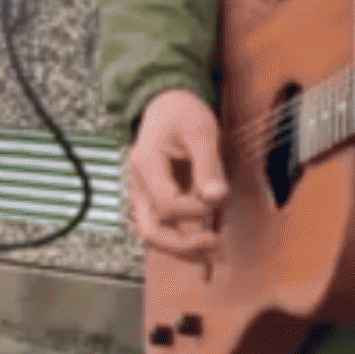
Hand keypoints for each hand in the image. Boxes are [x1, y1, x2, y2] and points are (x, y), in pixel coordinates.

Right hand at [128, 88, 227, 260]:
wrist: (167, 105)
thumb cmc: (184, 114)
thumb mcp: (202, 131)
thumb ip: (209, 166)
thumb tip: (217, 198)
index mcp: (144, 162)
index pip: (166, 202)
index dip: (194, 209)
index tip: (219, 199)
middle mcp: (136, 183)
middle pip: (150, 229)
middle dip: (182, 243)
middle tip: (214, 241)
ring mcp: (140, 194)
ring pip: (152, 234)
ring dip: (180, 248)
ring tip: (211, 248)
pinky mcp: (150, 200)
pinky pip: (160, 228)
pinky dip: (179, 240)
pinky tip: (203, 247)